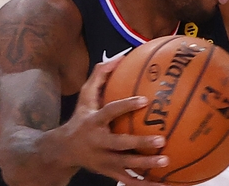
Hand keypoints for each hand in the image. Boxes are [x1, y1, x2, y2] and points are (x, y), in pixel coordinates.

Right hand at [64, 58, 167, 185]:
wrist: (62, 151)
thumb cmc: (80, 119)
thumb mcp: (85, 96)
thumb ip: (100, 76)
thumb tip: (120, 56)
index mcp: (93, 121)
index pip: (110, 112)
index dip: (126, 106)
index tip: (145, 100)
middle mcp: (98, 142)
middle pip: (120, 144)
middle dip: (140, 143)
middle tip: (161, 139)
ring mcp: (103, 160)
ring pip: (126, 165)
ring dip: (146, 165)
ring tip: (166, 161)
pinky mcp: (109, 173)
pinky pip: (129, 181)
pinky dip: (145, 184)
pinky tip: (164, 185)